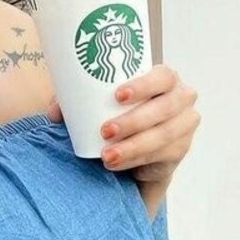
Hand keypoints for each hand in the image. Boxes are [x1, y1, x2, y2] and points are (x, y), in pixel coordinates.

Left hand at [47, 65, 199, 183]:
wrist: (139, 142)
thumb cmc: (118, 110)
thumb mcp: (99, 102)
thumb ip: (76, 102)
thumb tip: (53, 114)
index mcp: (165, 78)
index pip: (163, 76)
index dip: (144, 85)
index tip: (117, 96)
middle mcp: (182, 98)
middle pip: (165, 107)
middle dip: (134, 120)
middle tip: (105, 131)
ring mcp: (185, 124)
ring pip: (164, 134)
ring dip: (133, 145)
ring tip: (106, 155)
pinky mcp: (181, 149)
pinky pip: (161, 154)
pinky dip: (136, 159)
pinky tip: (117, 164)